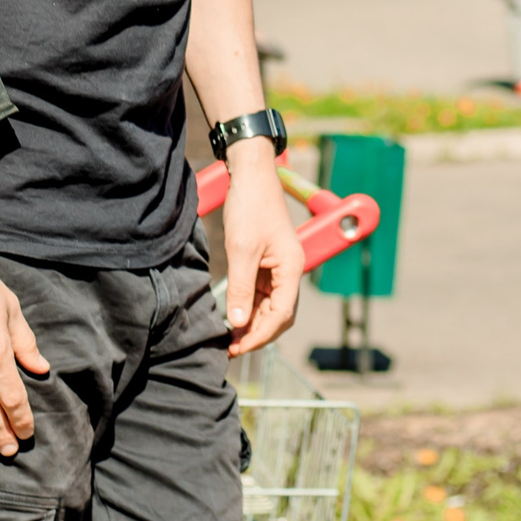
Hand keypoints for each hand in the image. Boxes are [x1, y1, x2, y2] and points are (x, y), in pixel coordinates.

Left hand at [220, 141, 304, 355]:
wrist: (251, 173)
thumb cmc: (249, 206)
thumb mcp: (241, 250)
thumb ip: (240, 289)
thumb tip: (237, 323)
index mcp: (292, 268)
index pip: (281, 315)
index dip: (260, 335)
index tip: (237, 347)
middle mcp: (290, 270)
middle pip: (279, 314)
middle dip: (257, 333)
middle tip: (231, 346)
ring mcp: (279, 266)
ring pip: (269, 305)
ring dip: (251, 321)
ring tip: (229, 335)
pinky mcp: (267, 260)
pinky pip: (261, 291)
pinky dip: (248, 305)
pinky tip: (232, 312)